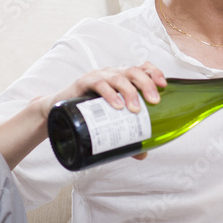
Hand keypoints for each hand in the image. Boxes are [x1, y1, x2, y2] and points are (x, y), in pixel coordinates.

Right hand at [30, 62, 166, 159]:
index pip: (142, 68)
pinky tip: (116, 106)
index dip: (154, 72)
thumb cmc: (89, 114)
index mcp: (123, 79)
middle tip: (154, 102)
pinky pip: (98, 83)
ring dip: (130, 91)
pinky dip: (109, 94)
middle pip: (134, 71)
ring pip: (119, 77)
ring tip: (136, 109)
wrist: (58, 113)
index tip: (164, 85)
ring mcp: (98, 76)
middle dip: (147, 84)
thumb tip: (143, 154)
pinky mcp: (83, 82)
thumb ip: (127, 136)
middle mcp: (113, 74)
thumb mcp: (110, 123)